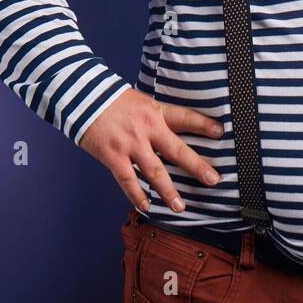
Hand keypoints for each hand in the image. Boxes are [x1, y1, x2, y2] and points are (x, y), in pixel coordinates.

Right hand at [79, 87, 223, 213]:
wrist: (81, 96)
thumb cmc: (111, 100)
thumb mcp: (140, 102)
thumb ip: (155, 117)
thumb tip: (172, 130)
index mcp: (155, 112)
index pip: (185, 118)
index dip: (203, 125)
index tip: (221, 133)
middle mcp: (147, 128)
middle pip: (177, 150)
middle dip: (197, 166)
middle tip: (214, 180)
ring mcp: (130, 144)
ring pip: (154, 171)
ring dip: (168, 191)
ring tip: (180, 207)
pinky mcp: (113, 155)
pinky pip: (127, 179)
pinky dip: (137, 194)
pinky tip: (147, 206)